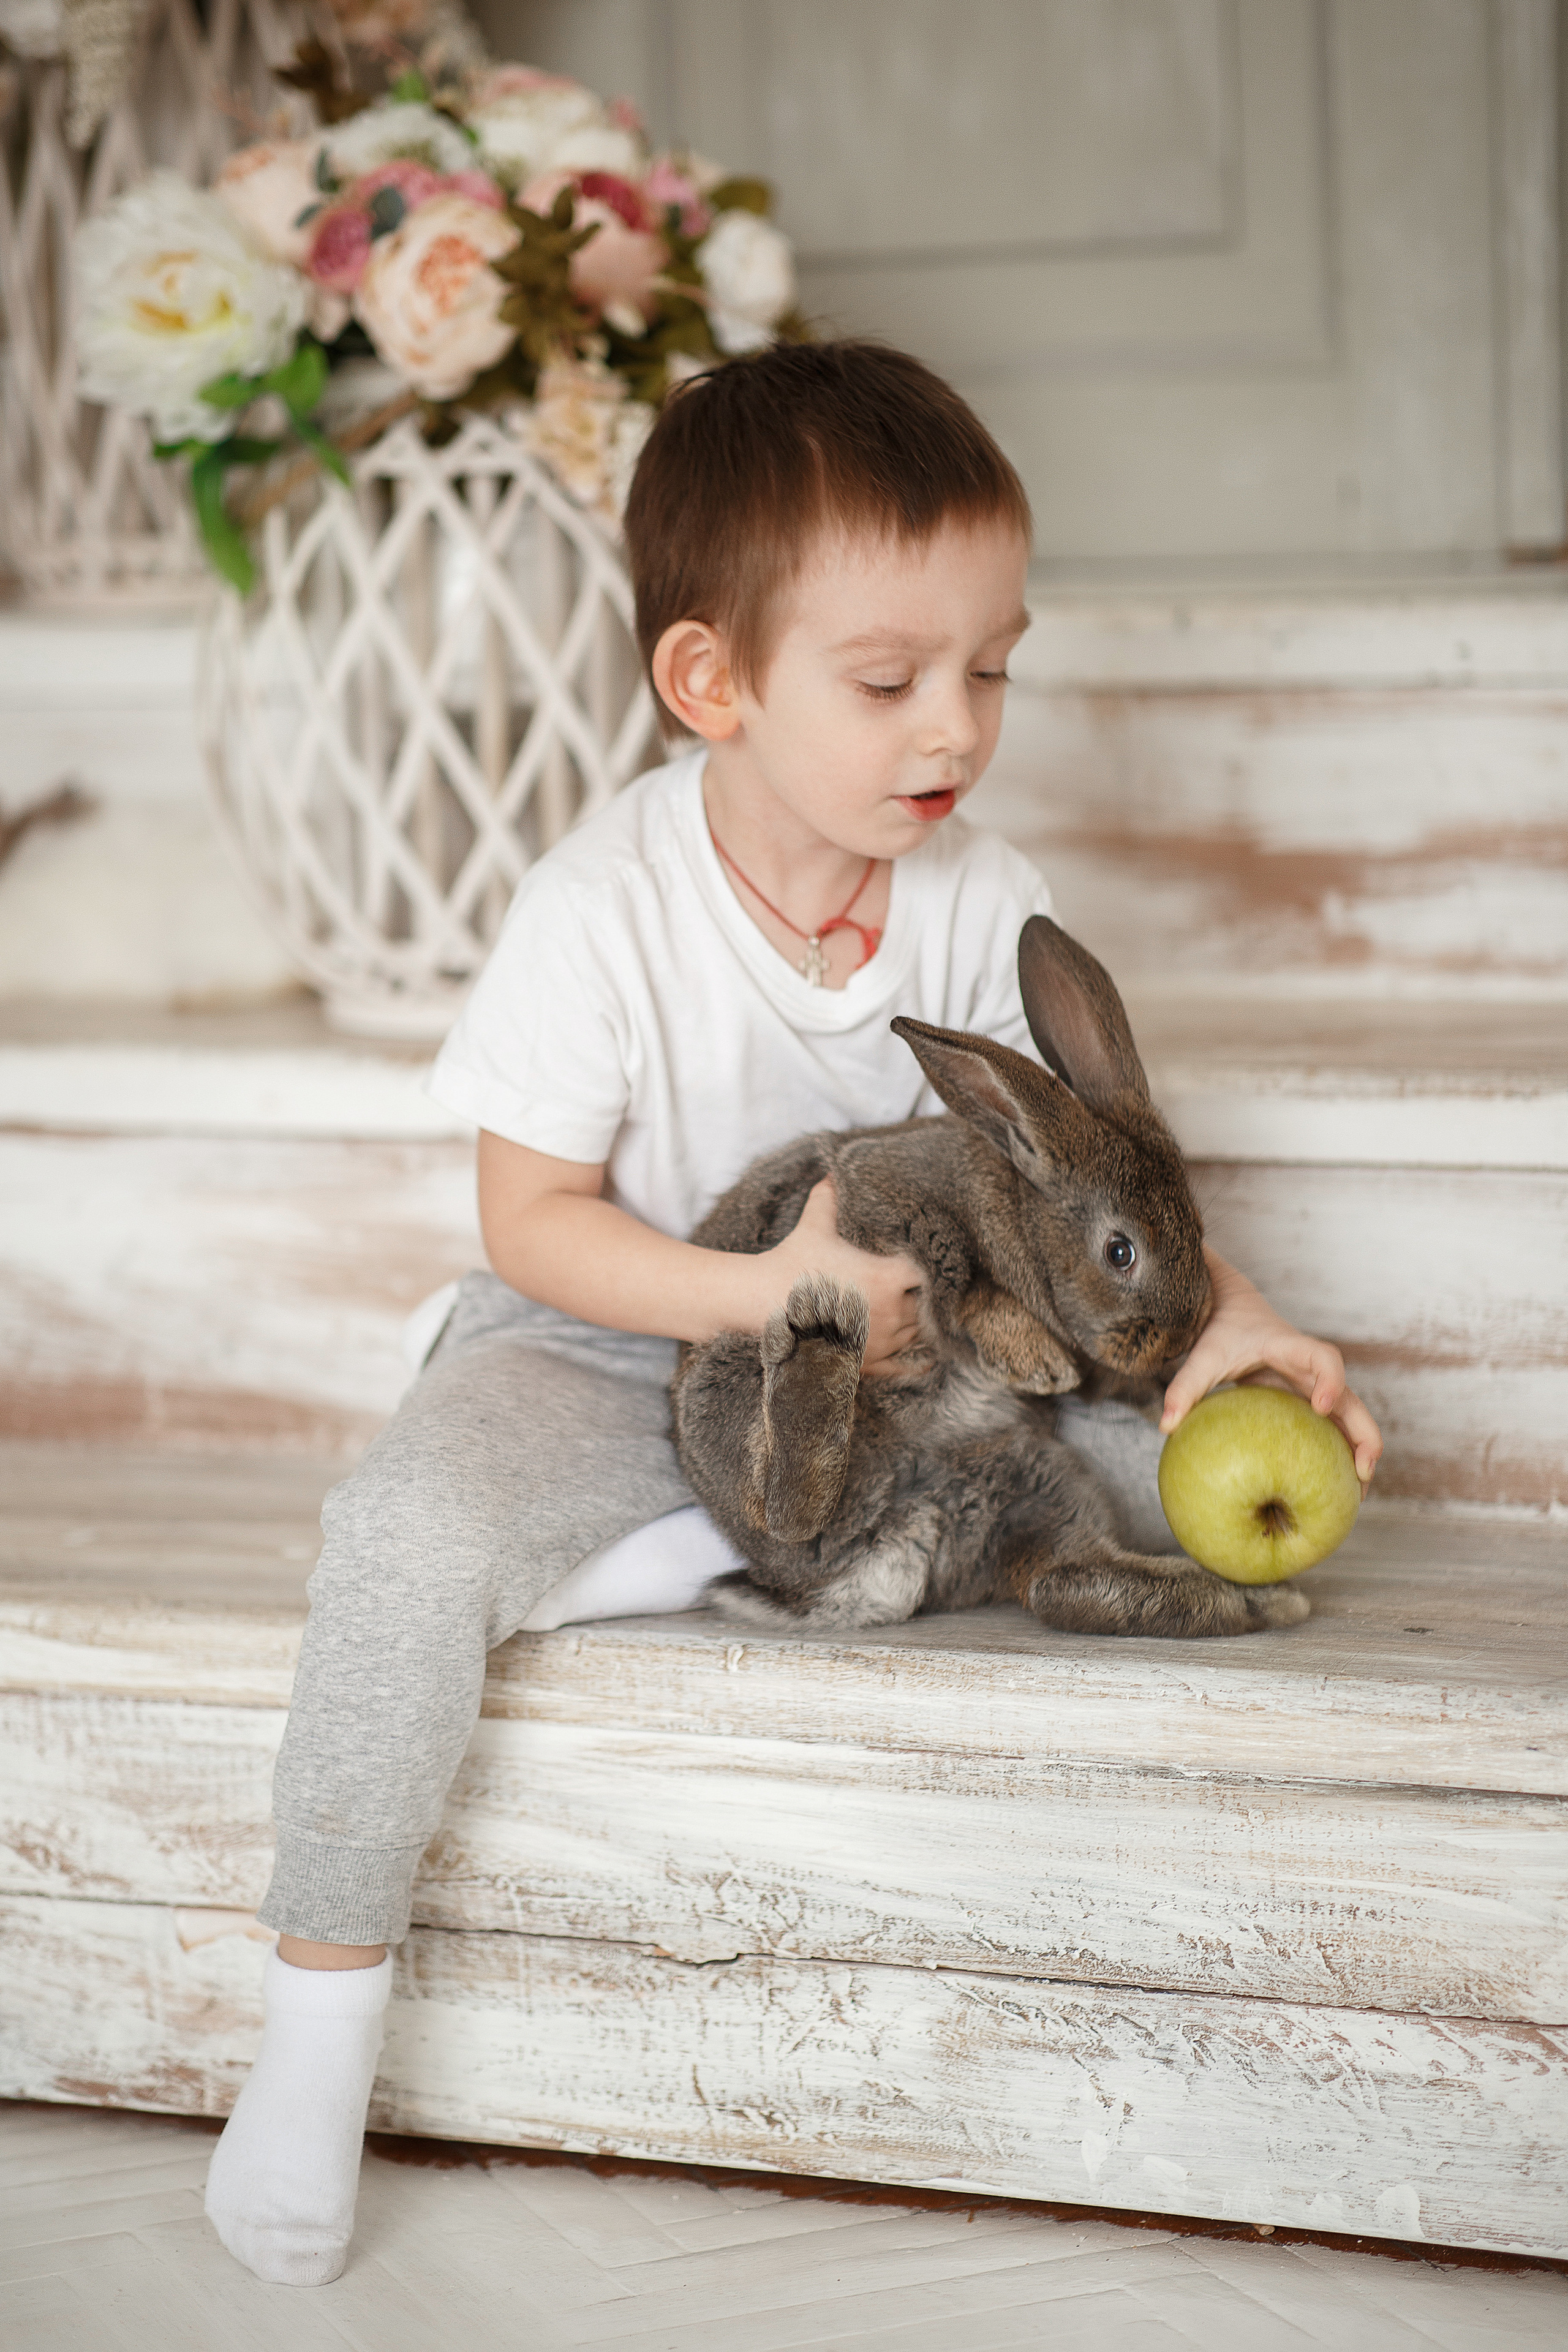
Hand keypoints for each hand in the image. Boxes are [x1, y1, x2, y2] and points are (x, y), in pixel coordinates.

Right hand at [762, 1176, 925, 1376]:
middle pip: (922, 1303)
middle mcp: (889, 1314)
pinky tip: (924, 1361)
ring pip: (913, 1332)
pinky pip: (902, 1366)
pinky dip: (913, 1362)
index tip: (921, 1261)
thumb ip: (830, 1197)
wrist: (762, 1305)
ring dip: (911, 1321)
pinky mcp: (866, 1363)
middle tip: (911, 1285)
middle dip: (916, 1294)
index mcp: (886, 1279)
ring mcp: (879, 1342)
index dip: (924, 1267)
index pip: (925, 1273)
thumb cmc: (791, 1264)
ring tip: (905, 1309)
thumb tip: (834, 1171)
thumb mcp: (814, 1225)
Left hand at [1160, 1248, 1382, 1491]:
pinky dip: (1339, 1455)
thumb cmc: (1222, 1332)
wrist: (1235, 1311)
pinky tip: (1332, 1490)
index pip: (1323, 1358)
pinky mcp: (1310, 1402)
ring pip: (1349, 1419)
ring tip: (1357, 1496)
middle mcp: (1312, 1369)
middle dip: (1364, 1434)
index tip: (1322, 1405)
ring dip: (1360, 1452)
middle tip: (1364, 1470)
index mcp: (1291, 1347)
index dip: (1330, 1380)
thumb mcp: (1203, 1355)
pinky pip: (1332, 1429)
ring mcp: (1316, 1387)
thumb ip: (1185, 1385)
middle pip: (1352, 1399)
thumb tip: (1164, 1426)